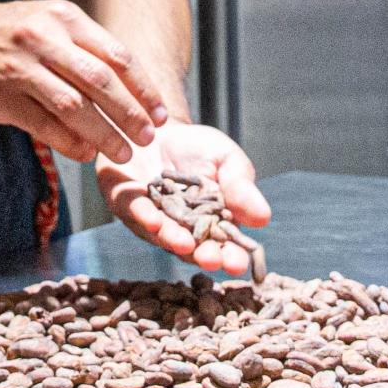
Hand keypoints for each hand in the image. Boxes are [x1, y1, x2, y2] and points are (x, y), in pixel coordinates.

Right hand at [0, 0, 166, 163]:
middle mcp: (44, 38)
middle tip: (147, 139)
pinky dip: (69, 142)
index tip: (160, 115)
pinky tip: (85, 153)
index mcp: (64, 18)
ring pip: (73, 105)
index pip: (116, 56)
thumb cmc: (6, 35)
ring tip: (122, 153)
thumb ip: (83, 51)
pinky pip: (43, 124)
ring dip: (104, 133)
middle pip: (100, 80)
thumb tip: (128, 93)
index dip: (142, 89)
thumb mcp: (47, 25)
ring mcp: (19, 67)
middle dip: (129, 114)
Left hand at [98, 123, 269, 275]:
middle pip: (194, 248)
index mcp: (209, 224)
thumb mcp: (227, 160)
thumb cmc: (199, 148)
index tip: (239, 264)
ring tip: (186, 243)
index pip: (224, 245)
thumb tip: (264, 219)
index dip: (231, 256)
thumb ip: (241, 188)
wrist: (160, 124)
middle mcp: (179, 228)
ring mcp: (151, 218)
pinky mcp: (124, 200)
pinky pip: (133, 211)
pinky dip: (144, 216)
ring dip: (173, 240)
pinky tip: (154, 220)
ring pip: (163, 234)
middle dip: (202, 255)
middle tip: (212, 259)